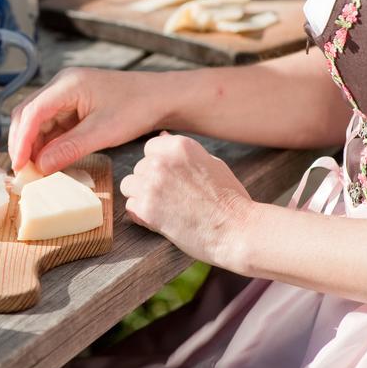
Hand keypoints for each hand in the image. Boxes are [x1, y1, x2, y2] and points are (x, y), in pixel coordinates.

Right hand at [8, 67, 158, 173]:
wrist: (159, 97)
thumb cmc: (136, 109)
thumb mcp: (103, 133)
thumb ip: (69, 149)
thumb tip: (41, 166)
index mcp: (67, 85)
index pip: (32, 112)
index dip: (21, 140)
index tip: (19, 165)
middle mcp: (60, 85)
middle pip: (27, 114)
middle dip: (21, 143)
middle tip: (22, 171)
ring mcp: (64, 94)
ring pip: (36, 120)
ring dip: (32, 144)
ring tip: (33, 170)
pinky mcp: (71, 104)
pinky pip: (50, 124)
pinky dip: (46, 142)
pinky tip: (47, 160)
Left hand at [120, 133, 250, 266]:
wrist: (237, 230)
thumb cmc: (230, 199)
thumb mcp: (212, 164)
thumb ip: (182, 152)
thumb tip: (162, 136)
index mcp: (178, 146)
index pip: (150, 148)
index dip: (160, 165)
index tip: (174, 179)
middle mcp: (161, 161)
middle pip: (139, 168)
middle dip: (151, 182)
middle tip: (175, 198)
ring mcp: (151, 184)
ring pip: (129, 186)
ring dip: (142, 197)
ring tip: (167, 209)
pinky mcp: (145, 208)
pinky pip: (130, 207)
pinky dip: (142, 215)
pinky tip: (163, 220)